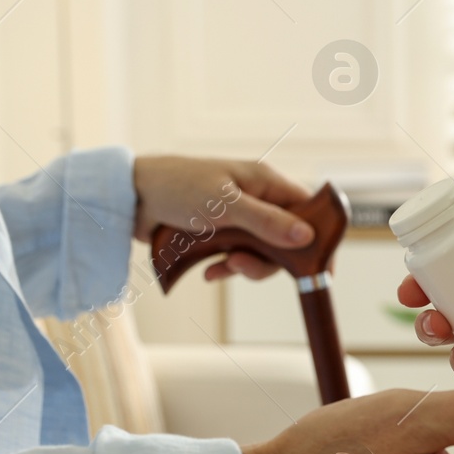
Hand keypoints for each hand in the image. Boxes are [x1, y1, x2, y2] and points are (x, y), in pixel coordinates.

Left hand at [132, 155, 314, 281]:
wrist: (130, 197)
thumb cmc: (177, 188)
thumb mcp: (225, 206)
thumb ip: (266, 222)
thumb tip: (306, 237)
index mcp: (265, 182)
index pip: (308, 210)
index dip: (318, 238)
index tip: (323, 268)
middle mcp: (257, 199)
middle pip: (285, 239)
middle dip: (268, 260)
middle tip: (243, 268)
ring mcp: (239, 218)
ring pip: (261, 253)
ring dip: (244, 266)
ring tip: (220, 268)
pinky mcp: (220, 234)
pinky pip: (238, 257)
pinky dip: (227, 268)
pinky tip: (209, 271)